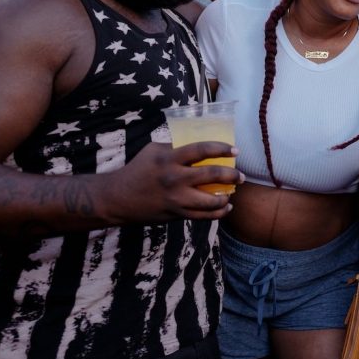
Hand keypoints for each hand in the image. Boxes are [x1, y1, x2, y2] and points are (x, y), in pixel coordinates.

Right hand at [102, 141, 241, 223]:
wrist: (117, 198)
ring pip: (209, 201)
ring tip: (232, 193)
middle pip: (211, 175)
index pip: (201, 150)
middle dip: (231, 175)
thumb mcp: (153, 151)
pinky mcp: (175, 214)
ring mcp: (175, 199)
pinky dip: (217, 213)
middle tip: (241, 175)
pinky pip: (202, 216)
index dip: (221, 149)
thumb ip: (174, 146)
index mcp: (169, 159)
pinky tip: (225, 208)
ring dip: (226, 197)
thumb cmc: (136, 170)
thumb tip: (197, 141)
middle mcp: (174, 178)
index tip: (235, 150)